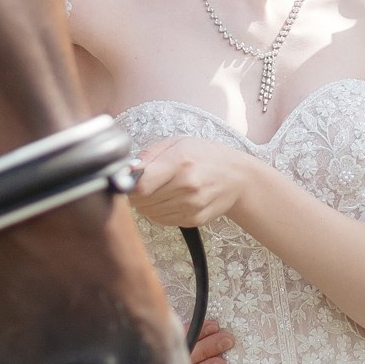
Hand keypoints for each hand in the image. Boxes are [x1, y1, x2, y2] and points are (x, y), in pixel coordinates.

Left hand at [131, 136, 259, 229]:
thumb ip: (150, 155)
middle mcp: (188, 186)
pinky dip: (159, 212)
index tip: (128, 181)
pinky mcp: (194, 219)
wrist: (238, 177)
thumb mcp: (178, 143)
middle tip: (143, 184)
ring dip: (147, 203)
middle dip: (136, 194)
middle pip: (143, 201)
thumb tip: (126, 170)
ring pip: (150, 213)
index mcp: (181, 162)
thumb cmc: (206, 156)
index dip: (129, 185)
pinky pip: (162, 220)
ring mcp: (192, 205)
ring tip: (160, 190)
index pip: (141, 185)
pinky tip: (170, 199)